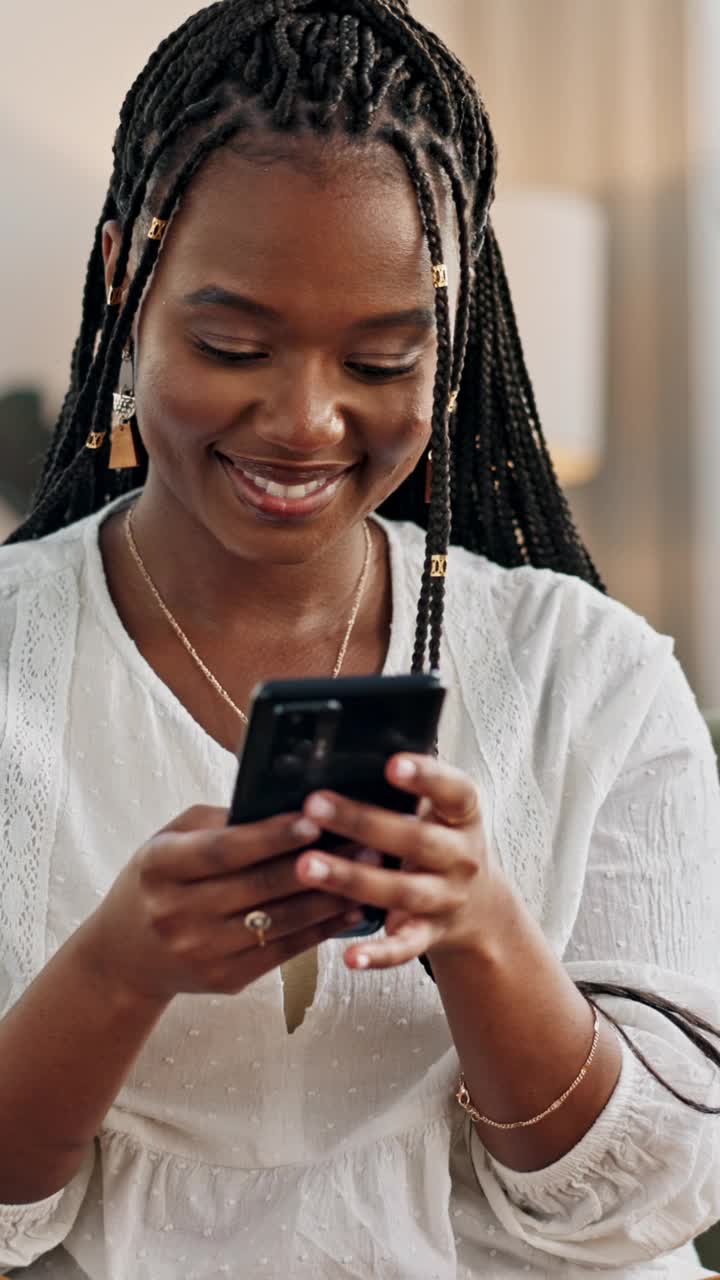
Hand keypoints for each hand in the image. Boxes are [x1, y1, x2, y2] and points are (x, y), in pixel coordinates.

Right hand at [83, 806, 362, 1003]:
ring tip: (370, 873)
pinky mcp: (225, 980)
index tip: (314, 819)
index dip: (271, 836)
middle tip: (364, 841)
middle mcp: (175, 912)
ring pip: (279, 922)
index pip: (223, 850)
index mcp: (160, 866)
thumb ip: (222, 822)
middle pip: (257, 886)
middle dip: (317, 863)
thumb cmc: (159, 880)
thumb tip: (287, 805)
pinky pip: (284, 952)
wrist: (125, 956)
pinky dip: (322, 931)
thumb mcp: (172, 840)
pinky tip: (351, 910)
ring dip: (331, 898)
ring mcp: (200, 951)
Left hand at [296, 755, 499, 969]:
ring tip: (305, 866)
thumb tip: (341, 753)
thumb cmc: (437, 837)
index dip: (426, 776)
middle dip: (362, 821)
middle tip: (314, 805)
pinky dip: (379, 954)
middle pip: (414, 839)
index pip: (452, 790)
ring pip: (400, 891)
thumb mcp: (436, 808)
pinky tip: (349, 957)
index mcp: (463, 814)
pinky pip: (404, 947)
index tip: (392, 763)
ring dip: (352, 879)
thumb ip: (403, 788)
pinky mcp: (431, 935)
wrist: (479, 905)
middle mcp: (461, 855)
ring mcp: (447, 898)